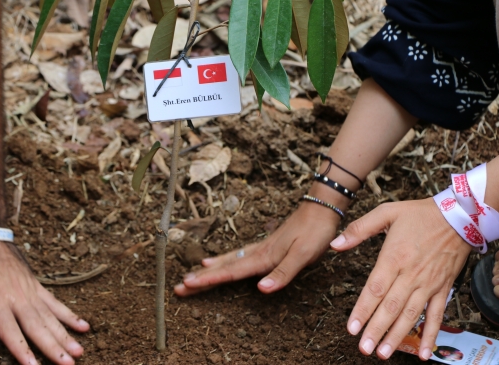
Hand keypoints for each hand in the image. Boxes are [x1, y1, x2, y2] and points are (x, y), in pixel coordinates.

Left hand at [0, 240, 88, 364]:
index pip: (12, 332)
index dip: (22, 350)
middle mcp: (18, 298)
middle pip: (38, 328)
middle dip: (54, 347)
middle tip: (69, 364)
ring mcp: (30, 292)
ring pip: (51, 318)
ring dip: (65, 336)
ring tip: (79, 352)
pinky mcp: (36, 286)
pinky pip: (55, 303)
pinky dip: (69, 315)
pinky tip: (83, 326)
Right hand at [174, 202, 339, 295]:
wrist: (320, 209)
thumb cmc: (314, 233)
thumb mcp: (303, 255)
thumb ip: (282, 273)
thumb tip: (261, 289)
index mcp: (263, 257)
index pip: (231, 272)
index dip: (209, 280)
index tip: (187, 285)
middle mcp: (257, 253)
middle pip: (223, 268)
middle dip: (201, 279)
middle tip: (178, 288)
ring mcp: (259, 249)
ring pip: (227, 262)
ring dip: (208, 271)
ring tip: (190, 277)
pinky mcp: (265, 247)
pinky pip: (236, 257)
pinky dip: (222, 261)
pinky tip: (216, 261)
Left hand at [330, 198, 471, 360]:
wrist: (460, 215)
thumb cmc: (420, 214)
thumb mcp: (386, 213)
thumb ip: (358, 229)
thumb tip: (335, 244)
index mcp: (394, 257)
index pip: (374, 289)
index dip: (362, 310)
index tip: (352, 328)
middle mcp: (411, 274)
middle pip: (391, 307)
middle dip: (376, 329)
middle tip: (364, 348)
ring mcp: (428, 284)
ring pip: (411, 315)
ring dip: (397, 336)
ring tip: (383, 353)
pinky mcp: (443, 288)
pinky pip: (437, 316)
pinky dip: (431, 335)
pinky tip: (425, 353)